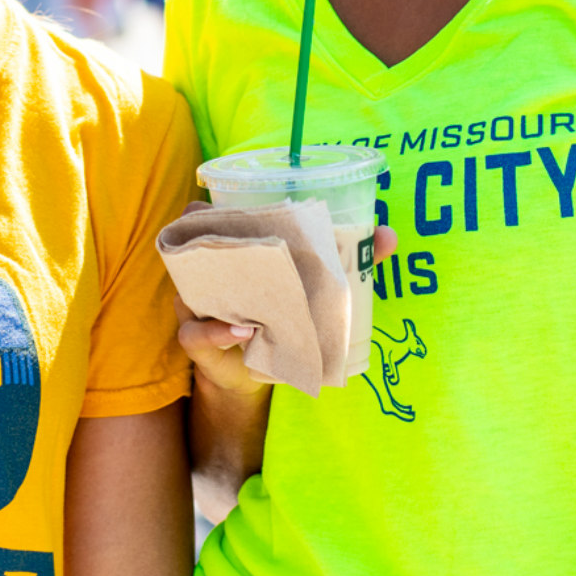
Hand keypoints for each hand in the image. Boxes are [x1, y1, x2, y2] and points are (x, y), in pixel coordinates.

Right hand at [174, 208, 397, 398]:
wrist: (250, 372)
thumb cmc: (278, 312)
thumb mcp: (305, 286)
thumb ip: (345, 259)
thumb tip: (388, 235)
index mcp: (226, 250)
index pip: (201, 218)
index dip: (206, 209)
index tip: (230, 202)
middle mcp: (203, 274)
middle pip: (190, 246)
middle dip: (209, 239)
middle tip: (247, 242)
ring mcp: (193, 307)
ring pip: (186, 289)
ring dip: (216, 288)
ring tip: (248, 296)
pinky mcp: (196, 340)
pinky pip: (197, 334)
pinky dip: (219, 332)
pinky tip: (245, 332)